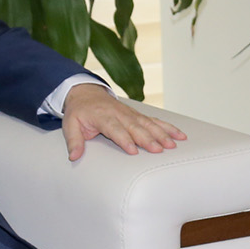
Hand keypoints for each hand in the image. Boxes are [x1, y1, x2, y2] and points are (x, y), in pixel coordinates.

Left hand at [62, 84, 187, 161]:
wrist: (86, 92)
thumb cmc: (79, 112)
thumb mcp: (70, 125)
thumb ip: (74, 141)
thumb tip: (74, 156)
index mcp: (102, 116)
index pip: (115, 129)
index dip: (124, 139)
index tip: (133, 150)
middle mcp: (119, 113)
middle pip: (136, 127)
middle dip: (148, 138)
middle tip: (159, 150)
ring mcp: (131, 113)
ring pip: (148, 124)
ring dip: (162, 134)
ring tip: (173, 144)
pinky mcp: (138, 115)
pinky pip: (155, 121)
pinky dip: (167, 127)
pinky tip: (179, 135)